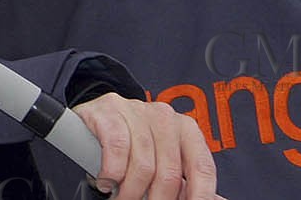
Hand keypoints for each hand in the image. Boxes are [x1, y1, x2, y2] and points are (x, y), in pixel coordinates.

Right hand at [72, 93, 222, 199]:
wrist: (97, 116)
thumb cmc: (135, 144)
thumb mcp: (165, 159)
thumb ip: (188, 181)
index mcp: (186, 129)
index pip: (202, 168)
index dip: (200, 196)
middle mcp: (164, 116)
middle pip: (170, 173)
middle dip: (157, 199)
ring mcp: (136, 110)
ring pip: (143, 165)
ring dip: (130, 192)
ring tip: (121, 198)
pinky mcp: (109, 110)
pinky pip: (117, 149)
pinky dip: (111, 173)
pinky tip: (106, 181)